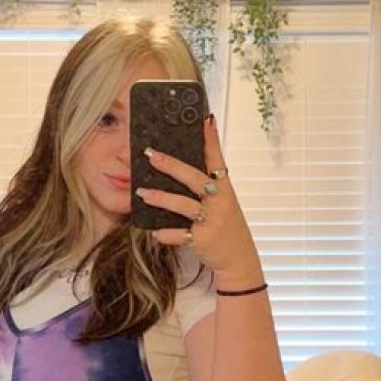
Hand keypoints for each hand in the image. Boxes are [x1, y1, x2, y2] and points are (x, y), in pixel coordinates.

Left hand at [135, 115, 264, 288]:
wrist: (239, 259)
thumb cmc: (228, 227)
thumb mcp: (224, 203)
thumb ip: (209, 187)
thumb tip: (183, 168)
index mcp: (225, 190)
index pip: (217, 160)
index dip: (211, 140)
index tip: (205, 121)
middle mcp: (220, 202)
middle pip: (194, 178)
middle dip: (171, 165)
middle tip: (151, 155)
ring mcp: (211, 221)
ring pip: (183, 205)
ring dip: (160, 198)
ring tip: (141, 193)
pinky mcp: (202, 239)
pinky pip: (179, 234)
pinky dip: (166, 233)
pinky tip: (155, 231)